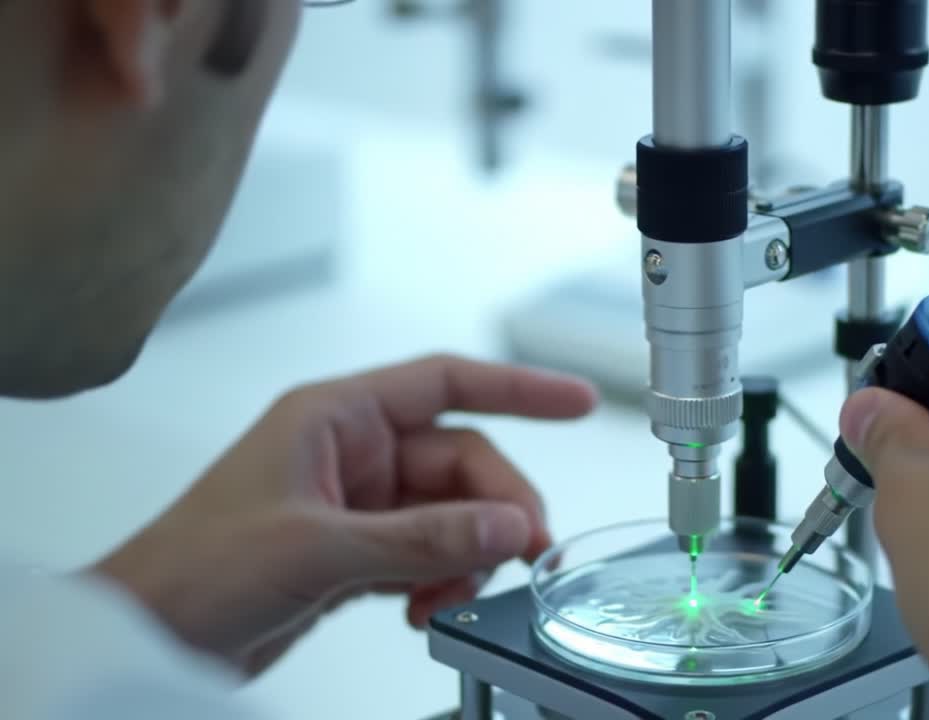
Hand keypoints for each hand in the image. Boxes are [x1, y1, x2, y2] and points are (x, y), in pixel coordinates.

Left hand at [94, 355, 596, 676]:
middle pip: (462, 463)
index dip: (518, 387)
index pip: (447, 382)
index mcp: (335, 417)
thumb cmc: (192, 568)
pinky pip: (430, 554)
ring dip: (468, 555)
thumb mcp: (317, 547)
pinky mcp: (356, 551)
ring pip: (452, 515)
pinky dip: (442, 580)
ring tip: (452, 595)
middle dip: (496, 508)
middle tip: (521, 550)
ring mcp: (357, 504)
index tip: (575, 400)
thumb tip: (508, 525)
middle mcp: (351, 453)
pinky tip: (427, 609)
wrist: (148, 634)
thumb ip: (423, 538)